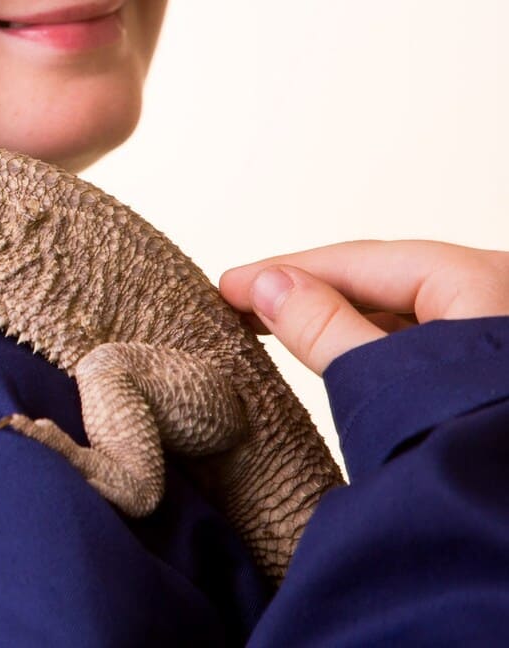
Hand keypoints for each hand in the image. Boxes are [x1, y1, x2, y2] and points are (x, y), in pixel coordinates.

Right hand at [219, 240, 508, 374]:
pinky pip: (423, 336)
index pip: (361, 260)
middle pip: (383, 279)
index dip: (285, 271)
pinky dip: (372, 339)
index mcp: (482, 279)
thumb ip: (322, 328)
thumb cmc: (473, 446)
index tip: (226, 287)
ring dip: (338, 316)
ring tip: (275, 326)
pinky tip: (335, 349)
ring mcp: (501, 331)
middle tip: (241, 305)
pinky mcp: (495, 369)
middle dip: (309, 290)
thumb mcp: (384, 380)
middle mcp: (500, 292)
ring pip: (403, 309)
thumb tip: (267, 286)